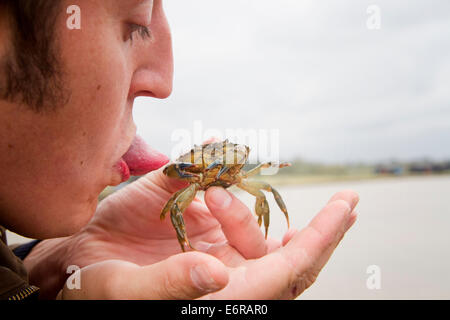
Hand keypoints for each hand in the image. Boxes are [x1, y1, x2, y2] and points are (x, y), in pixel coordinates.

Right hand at [26, 166, 357, 298]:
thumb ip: (172, 286)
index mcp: (225, 294)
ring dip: (235, 199)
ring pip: (250, 217)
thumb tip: (219, 273)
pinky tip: (215, 163)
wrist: (72, 271)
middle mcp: (227, 269)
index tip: (348, 207)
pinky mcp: (193, 219)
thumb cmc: (95, 292)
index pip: (289, 269)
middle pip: (280, 247)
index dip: (321, 239)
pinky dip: (219, 173)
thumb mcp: (126, 293)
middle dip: (295, 223)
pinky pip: (219, 189)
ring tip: (205, 193)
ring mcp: (213, 243)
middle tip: (304, 201)